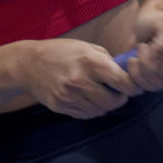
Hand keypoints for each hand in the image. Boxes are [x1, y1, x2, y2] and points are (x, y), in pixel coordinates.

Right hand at [19, 38, 142, 118]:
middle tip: (119, 93)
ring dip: (106, 105)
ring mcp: (69, 96)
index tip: (134, 87)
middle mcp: (80, 80)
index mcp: (90, 61)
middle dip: (120, 98)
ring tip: (103, 95)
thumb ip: (107, 60)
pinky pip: (85, 115)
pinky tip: (89, 99)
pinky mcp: (61, 107)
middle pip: (113, 101)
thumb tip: (126, 73)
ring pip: (100, 111)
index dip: (133, 87)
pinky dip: (92, 110)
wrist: (28, 64)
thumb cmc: (61, 52)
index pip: (122, 82)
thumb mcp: (86, 47)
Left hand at [123, 0, 162, 91]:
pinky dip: (136, 73)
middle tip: (146, 45)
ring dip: (143, 65)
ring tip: (141, 47)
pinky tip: (135, 59)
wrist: (145, 24)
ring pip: (158, 84)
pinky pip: (147, 86)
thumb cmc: (158, 20)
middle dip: (155, 62)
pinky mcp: (158, 83)